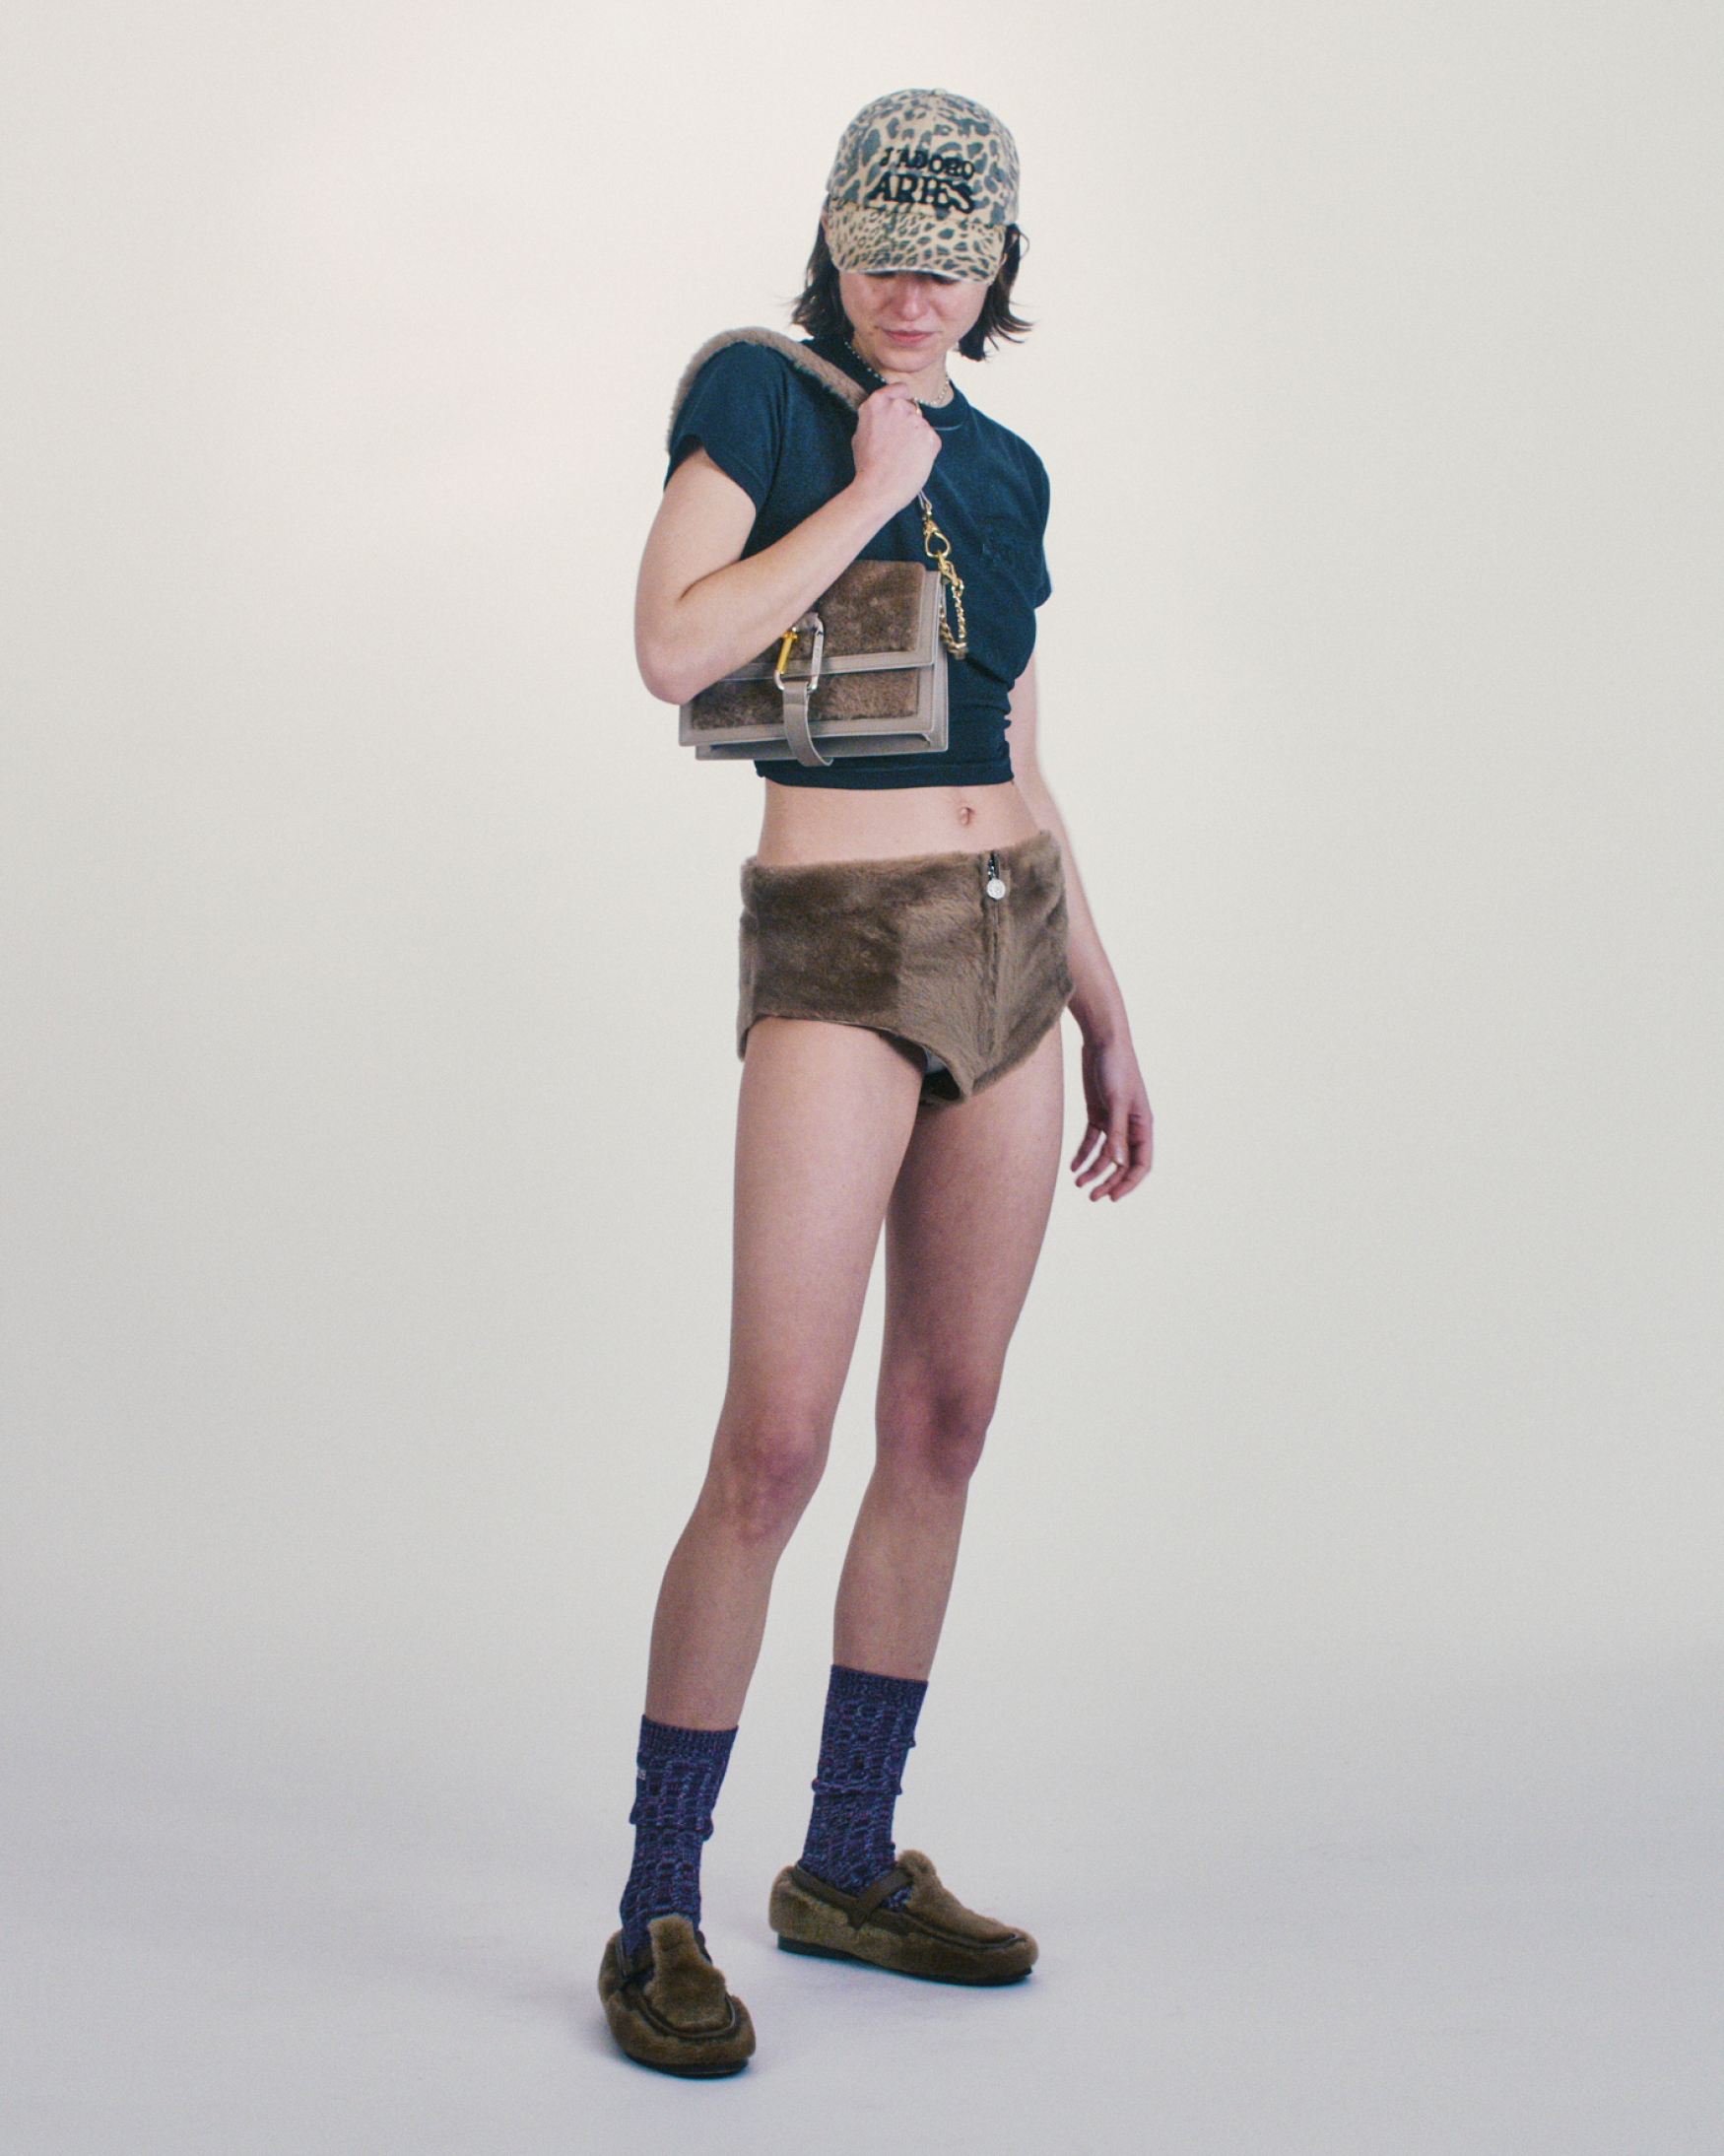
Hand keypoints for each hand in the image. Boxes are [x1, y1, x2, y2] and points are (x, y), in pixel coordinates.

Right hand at [849, 385, 939, 516]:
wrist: (877, 489)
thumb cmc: (867, 466)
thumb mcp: (860, 433)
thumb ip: (875, 418)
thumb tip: (884, 415)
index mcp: (877, 403)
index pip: (900, 388)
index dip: (903, 397)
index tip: (904, 405)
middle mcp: (898, 407)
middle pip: (912, 409)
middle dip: (908, 424)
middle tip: (898, 446)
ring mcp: (916, 421)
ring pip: (922, 427)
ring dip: (917, 439)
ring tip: (903, 458)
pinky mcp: (931, 437)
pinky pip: (932, 441)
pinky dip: (926, 451)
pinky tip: (913, 463)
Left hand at [1071, 1033, 1152, 1200]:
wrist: (1102, 1040)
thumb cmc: (1115, 1067)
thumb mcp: (1115, 1102)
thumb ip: (1116, 1133)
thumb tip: (1117, 1163)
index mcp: (1143, 1124)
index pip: (1141, 1163)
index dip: (1128, 1183)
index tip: (1112, 1197)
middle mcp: (1131, 1125)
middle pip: (1122, 1163)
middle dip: (1108, 1181)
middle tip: (1092, 1197)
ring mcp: (1113, 1119)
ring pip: (1106, 1154)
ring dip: (1093, 1170)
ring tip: (1078, 1184)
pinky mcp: (1098, 1112)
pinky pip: (1092, 1140)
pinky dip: (1083, 1154)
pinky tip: (1072, 1166)